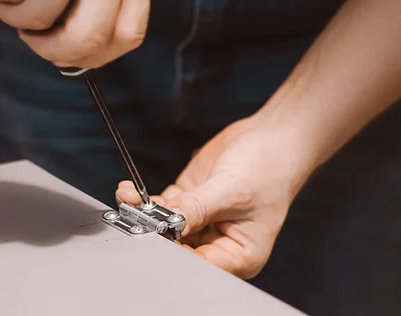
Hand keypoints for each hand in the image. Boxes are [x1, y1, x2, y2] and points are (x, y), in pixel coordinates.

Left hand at [116, 116, 315, 278]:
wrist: (272, 137)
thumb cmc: (269, 168)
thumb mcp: (232, 191)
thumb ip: (197, 208)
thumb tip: (166, 224)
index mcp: (238, 253)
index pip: (198, 263)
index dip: (174, 251)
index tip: (153, 234)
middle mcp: (218, 242)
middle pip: (178, 246)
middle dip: (154, 232)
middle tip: (134, 218)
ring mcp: (202, 221)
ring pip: (165, 226)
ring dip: (146, 215)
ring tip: (128, 200)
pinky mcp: (191, 201)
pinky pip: (163, 207)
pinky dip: (146, 201)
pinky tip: (131, 193)